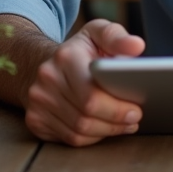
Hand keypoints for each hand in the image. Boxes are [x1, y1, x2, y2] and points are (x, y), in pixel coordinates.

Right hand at [23, 19, 145, 146]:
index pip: (92, 94)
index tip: (136, 110)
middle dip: (115, 122)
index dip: (117, 108)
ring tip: (125, 124)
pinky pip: (69, 138)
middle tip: (135, 119)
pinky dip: (91, 137)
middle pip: (86, 116)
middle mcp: (47, 79)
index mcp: (66, 57)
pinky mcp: (36, 119)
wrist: (42, 62)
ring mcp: (38, 102)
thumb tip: (137, 46)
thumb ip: (118, 37)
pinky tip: (104, 128)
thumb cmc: (79, 51)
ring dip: (106, 132)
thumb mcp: (98, 33)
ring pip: (78, 131)